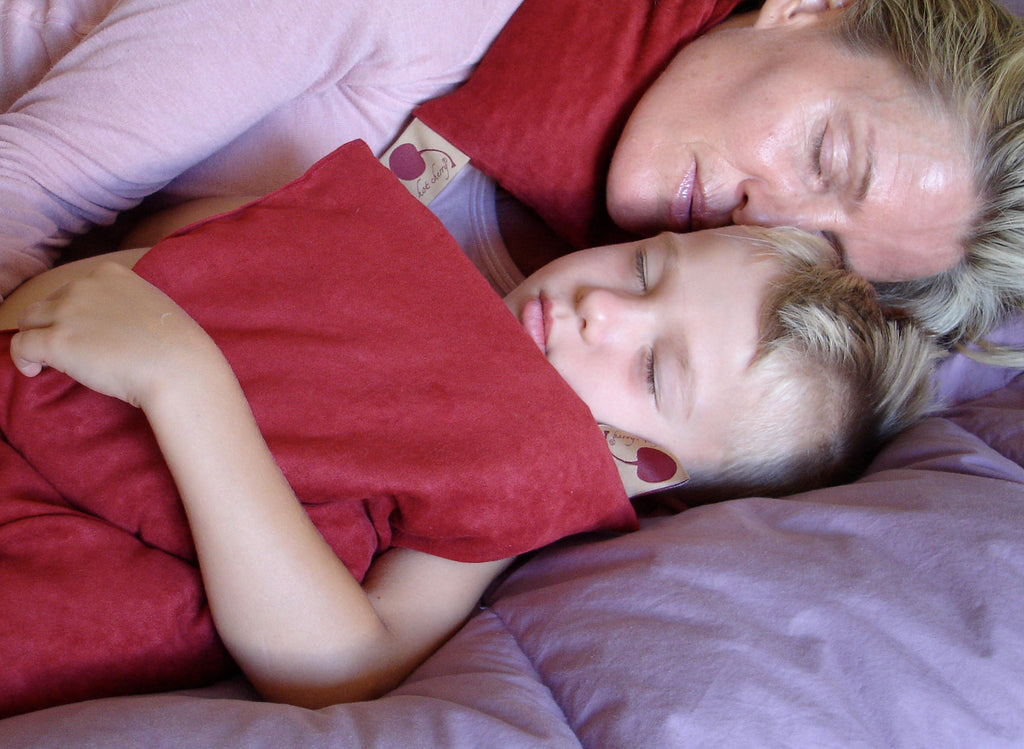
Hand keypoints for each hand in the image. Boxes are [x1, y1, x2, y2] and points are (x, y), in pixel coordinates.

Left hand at [10, 261, 217, 407]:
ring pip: (28, 320)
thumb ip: (125, 303)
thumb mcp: (152, 305)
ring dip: (35, 338)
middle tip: (67, 349)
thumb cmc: (176, 344)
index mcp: (109, 273)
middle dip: (52, 324)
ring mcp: (68, 312)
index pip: (73, 288)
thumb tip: (110, 325)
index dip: (73, 311)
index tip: (83, 331)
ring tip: (48, 360)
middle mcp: (84, 286)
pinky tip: (35, 371)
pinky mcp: (56, 342)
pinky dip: (22, 358)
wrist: (178, 366)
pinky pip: (21, 346)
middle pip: (48, 303)